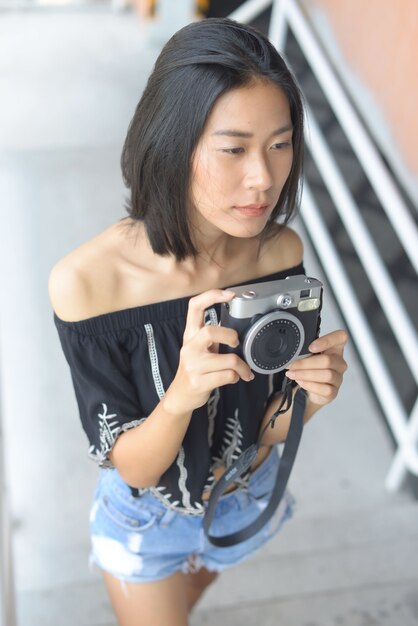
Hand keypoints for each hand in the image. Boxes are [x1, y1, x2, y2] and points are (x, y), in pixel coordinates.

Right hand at [163, 289, 253, 415]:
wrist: (180, 396)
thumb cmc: (195, 370)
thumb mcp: (199, 349)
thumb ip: (211, 336)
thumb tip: (234, 324)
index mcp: (190, 335)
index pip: (194, 307)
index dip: (212, 296)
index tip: (230, 294)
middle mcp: (189, 348)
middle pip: (210, 331)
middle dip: (231, 336)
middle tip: (236, 344)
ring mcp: (193, 365)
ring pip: (228, 360)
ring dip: (242, 367)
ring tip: (243, 371)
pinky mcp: (199, 382)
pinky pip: (228, 376)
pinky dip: (237, 377)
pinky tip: (234, 378)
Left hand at [285, 330, 347, 408]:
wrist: (310, 389)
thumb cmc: (310, 369)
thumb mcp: (307, 356)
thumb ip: (304, 352)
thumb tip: (292, 354)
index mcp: (335, 348)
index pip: (341, 337)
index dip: (327, 340)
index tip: (310, 347)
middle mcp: (339, 362)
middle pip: (327, 360)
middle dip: (305, 363)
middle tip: (291, 365)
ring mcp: (338, 378)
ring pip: (327, 375)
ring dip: (305, 374)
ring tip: (293, 374)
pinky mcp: (334, 391)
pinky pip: (325, 389)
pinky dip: (310, 385)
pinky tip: (301, 382)